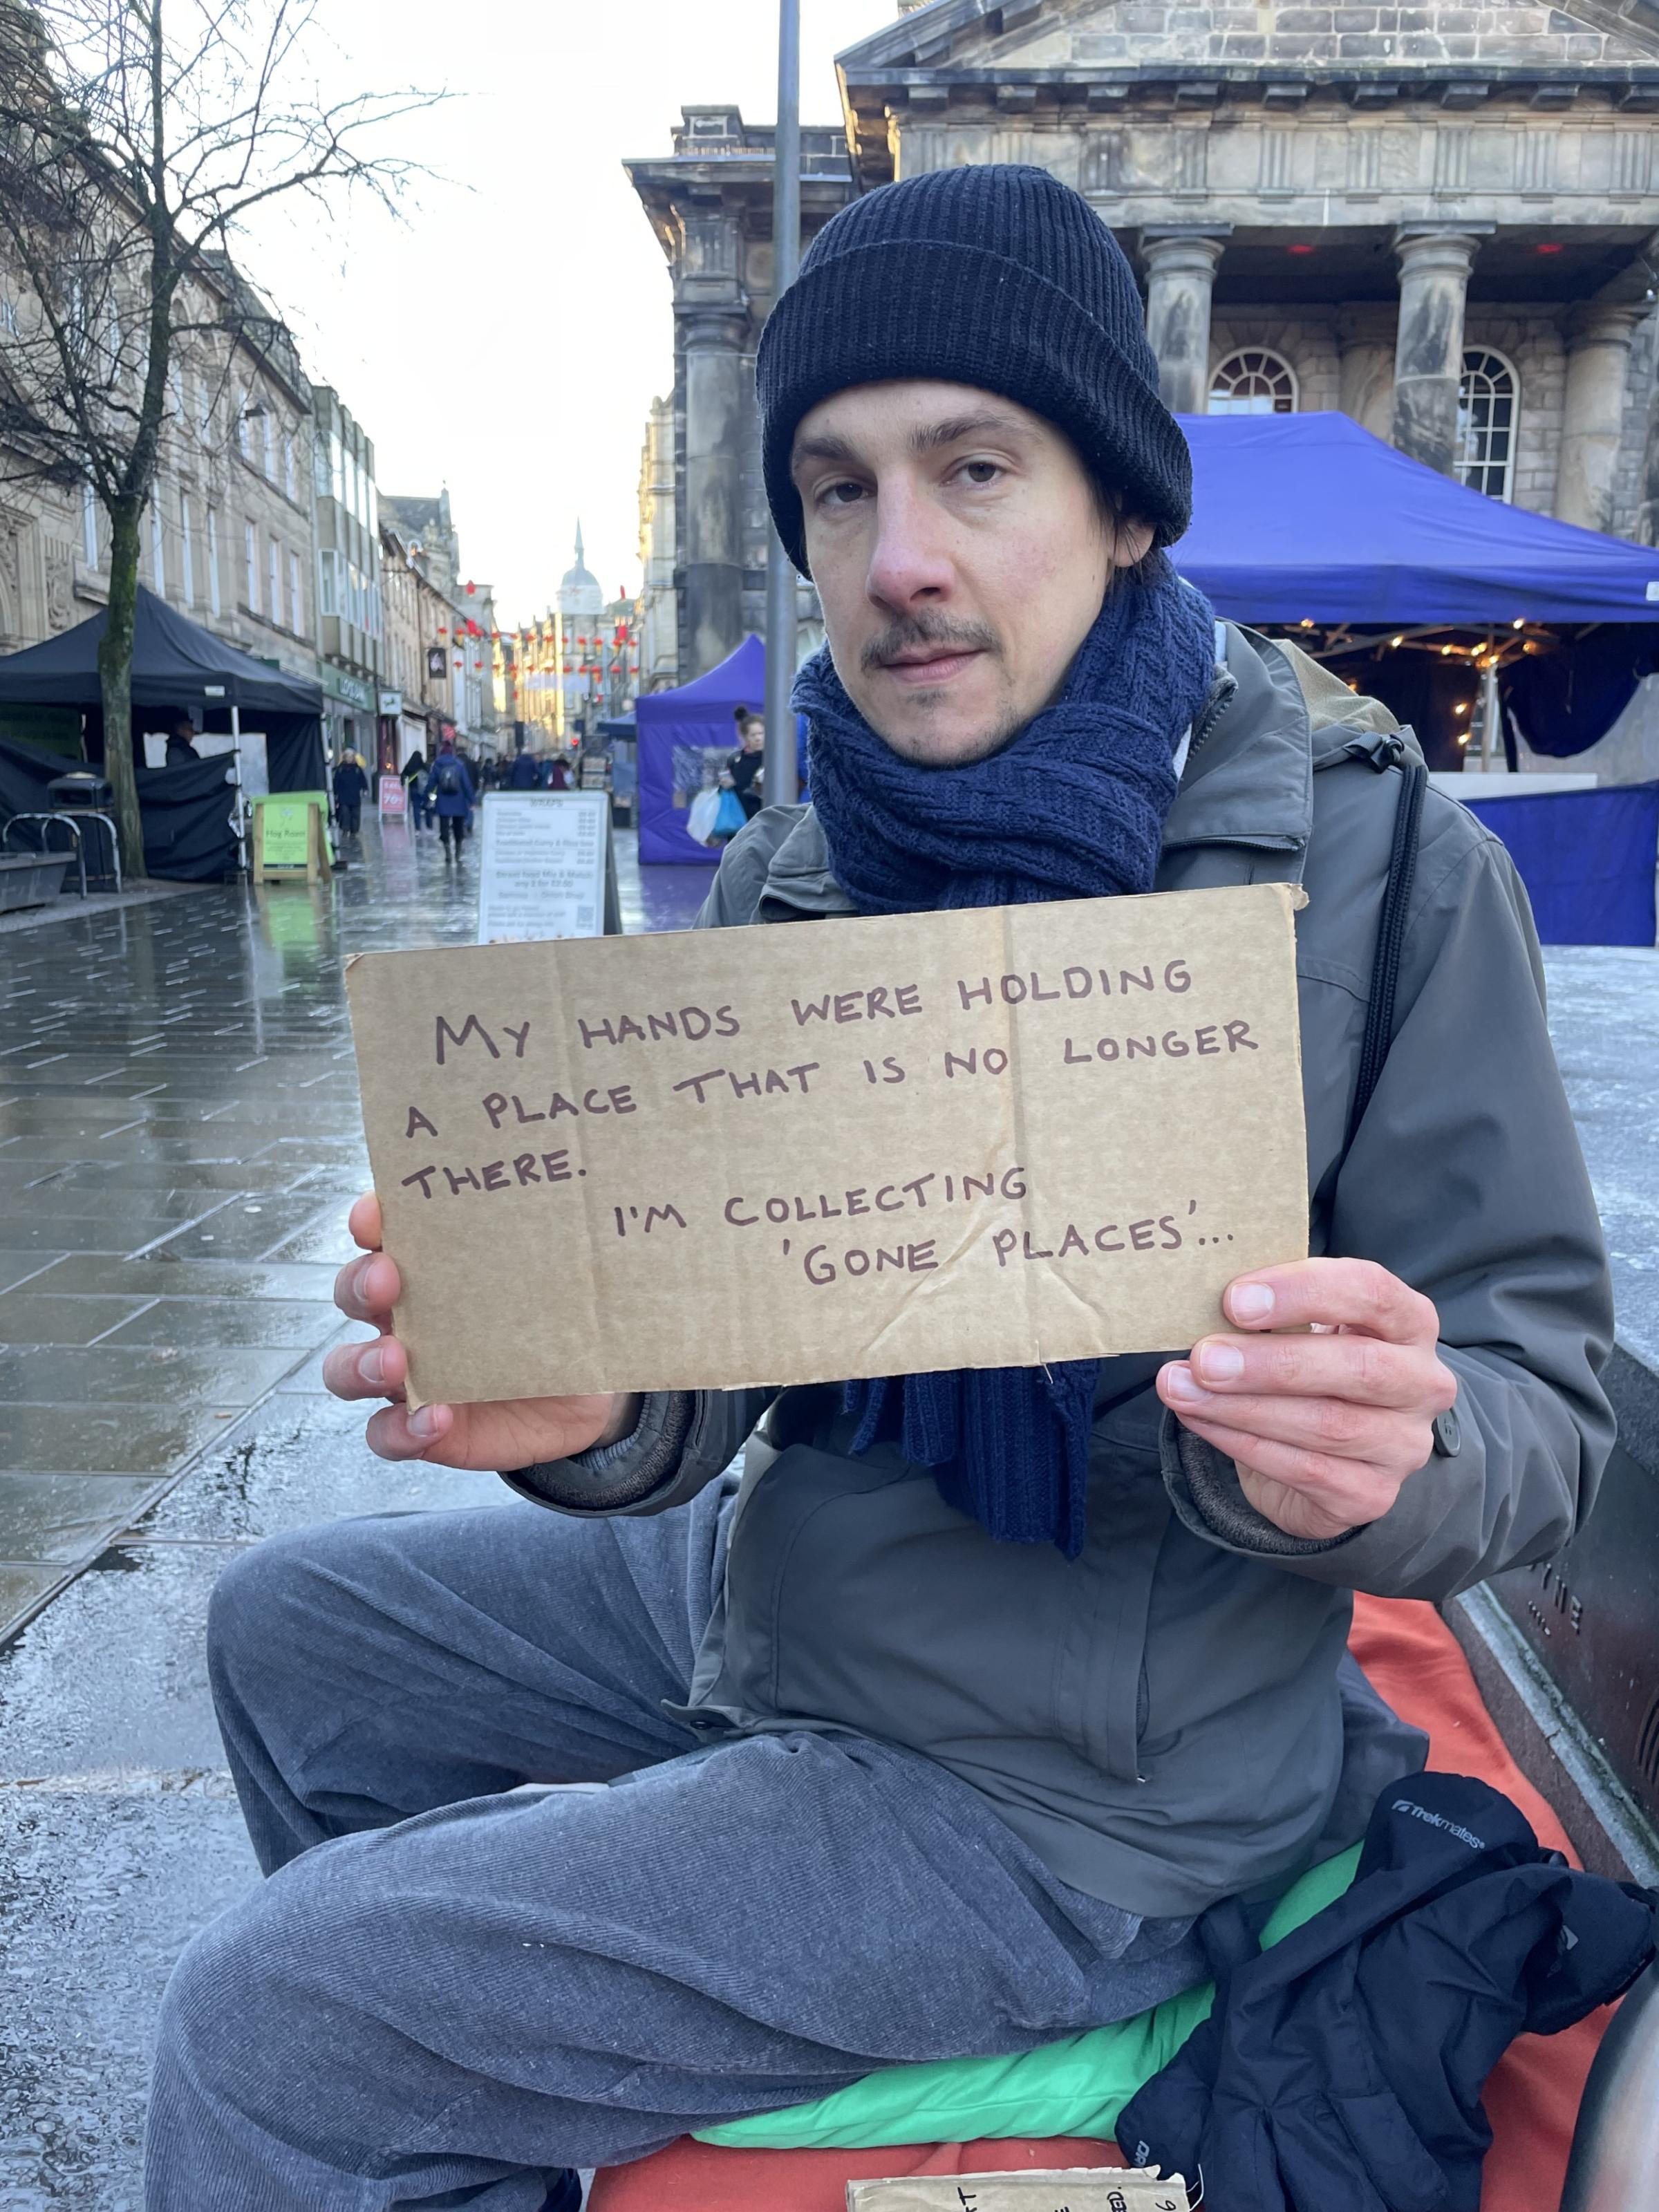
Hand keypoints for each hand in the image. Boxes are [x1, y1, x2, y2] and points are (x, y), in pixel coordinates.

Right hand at [324, 1194, 634, 1468]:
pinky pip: (388, 1433)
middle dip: (360, 1284)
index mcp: (436, 1268)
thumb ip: (561, 1254)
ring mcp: (410, 1375)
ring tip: (395, 1363)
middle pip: (355, 1294)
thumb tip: (593, 1208)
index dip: (371, 1221)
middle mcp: (410, 1316)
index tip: (373, 1218)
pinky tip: (433, 1421)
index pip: (385, 1234)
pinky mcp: (424, 1429)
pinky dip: (401, 1429)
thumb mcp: (567, 1284)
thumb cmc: (564, 1322)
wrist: (590, 1398)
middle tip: (387, 1282)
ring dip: (361, 1362)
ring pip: (348, 1367)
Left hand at [1155, 1258, 1456, 1541]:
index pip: (1370, 1291)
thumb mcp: (1299, 1329)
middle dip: (1271, 1363)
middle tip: (1204, 1359)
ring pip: (1327, 1426)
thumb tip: (1197, 1304)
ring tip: (1183, 1389)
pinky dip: (1243, 1444)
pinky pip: (1305, 1470)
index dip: (1302, 1292)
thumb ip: (1268, 1315)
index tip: (1234, 1300)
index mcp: (1408, 1321)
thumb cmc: (1309, 1367)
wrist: (1329, 1455)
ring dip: (1243, 1408)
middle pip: (1359, 1367)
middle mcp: (1422, 1383)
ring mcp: (1404, 1444)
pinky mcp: (1373, 1495)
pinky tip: (1201, 1421)